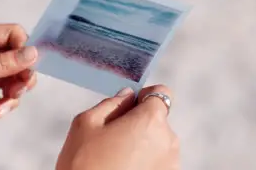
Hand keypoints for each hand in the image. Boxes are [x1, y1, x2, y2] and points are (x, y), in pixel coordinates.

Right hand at [56, 85, 179, 169]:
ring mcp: (171, 164)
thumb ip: (111, 103)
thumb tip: (127, 96)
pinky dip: (146, 164)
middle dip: (139, 124)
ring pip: (158, 143)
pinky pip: (158, 163)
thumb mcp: (86, 124)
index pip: (161, 93)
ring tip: (116, 160)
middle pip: (158, 121)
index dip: (144, 97)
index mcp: (150, 120)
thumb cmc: (84, 165)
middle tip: (113, 139)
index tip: (130, 107)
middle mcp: (168, 141)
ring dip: (143, 146)